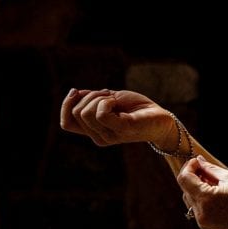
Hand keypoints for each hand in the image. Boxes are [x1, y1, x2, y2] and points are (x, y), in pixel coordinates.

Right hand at [59, 88, 175, 147]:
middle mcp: (99, 137)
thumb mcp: (109, 100)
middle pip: (77, 113)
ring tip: (114, 98)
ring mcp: (110, 136)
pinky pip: (101, 114)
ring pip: (86, 112)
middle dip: (89, 96)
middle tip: (107, 94)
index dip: (66, 105)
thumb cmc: (136, 109)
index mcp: (94, 131)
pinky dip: (106, 101)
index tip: (76, 91)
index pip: (66, 123)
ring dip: (98, 97)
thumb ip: (91, 99)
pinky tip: (117, 102)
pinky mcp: (122, 130)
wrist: (161, 118)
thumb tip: (74, 94)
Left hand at [177, 155, 227, 228]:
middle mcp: (201, 212)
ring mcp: (203, 221)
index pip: (184, 179)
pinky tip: (215, 192)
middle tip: (206, 168)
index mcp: (206, 199)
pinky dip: (201, 197)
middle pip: (185, 189)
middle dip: (193, 176)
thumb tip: (199, 161)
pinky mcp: (207, 225)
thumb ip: (211, 169)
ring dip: (196, 187)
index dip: (189, 166)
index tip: (198, 161)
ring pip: (190, 198)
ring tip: (212, 180)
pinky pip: (197, 208)